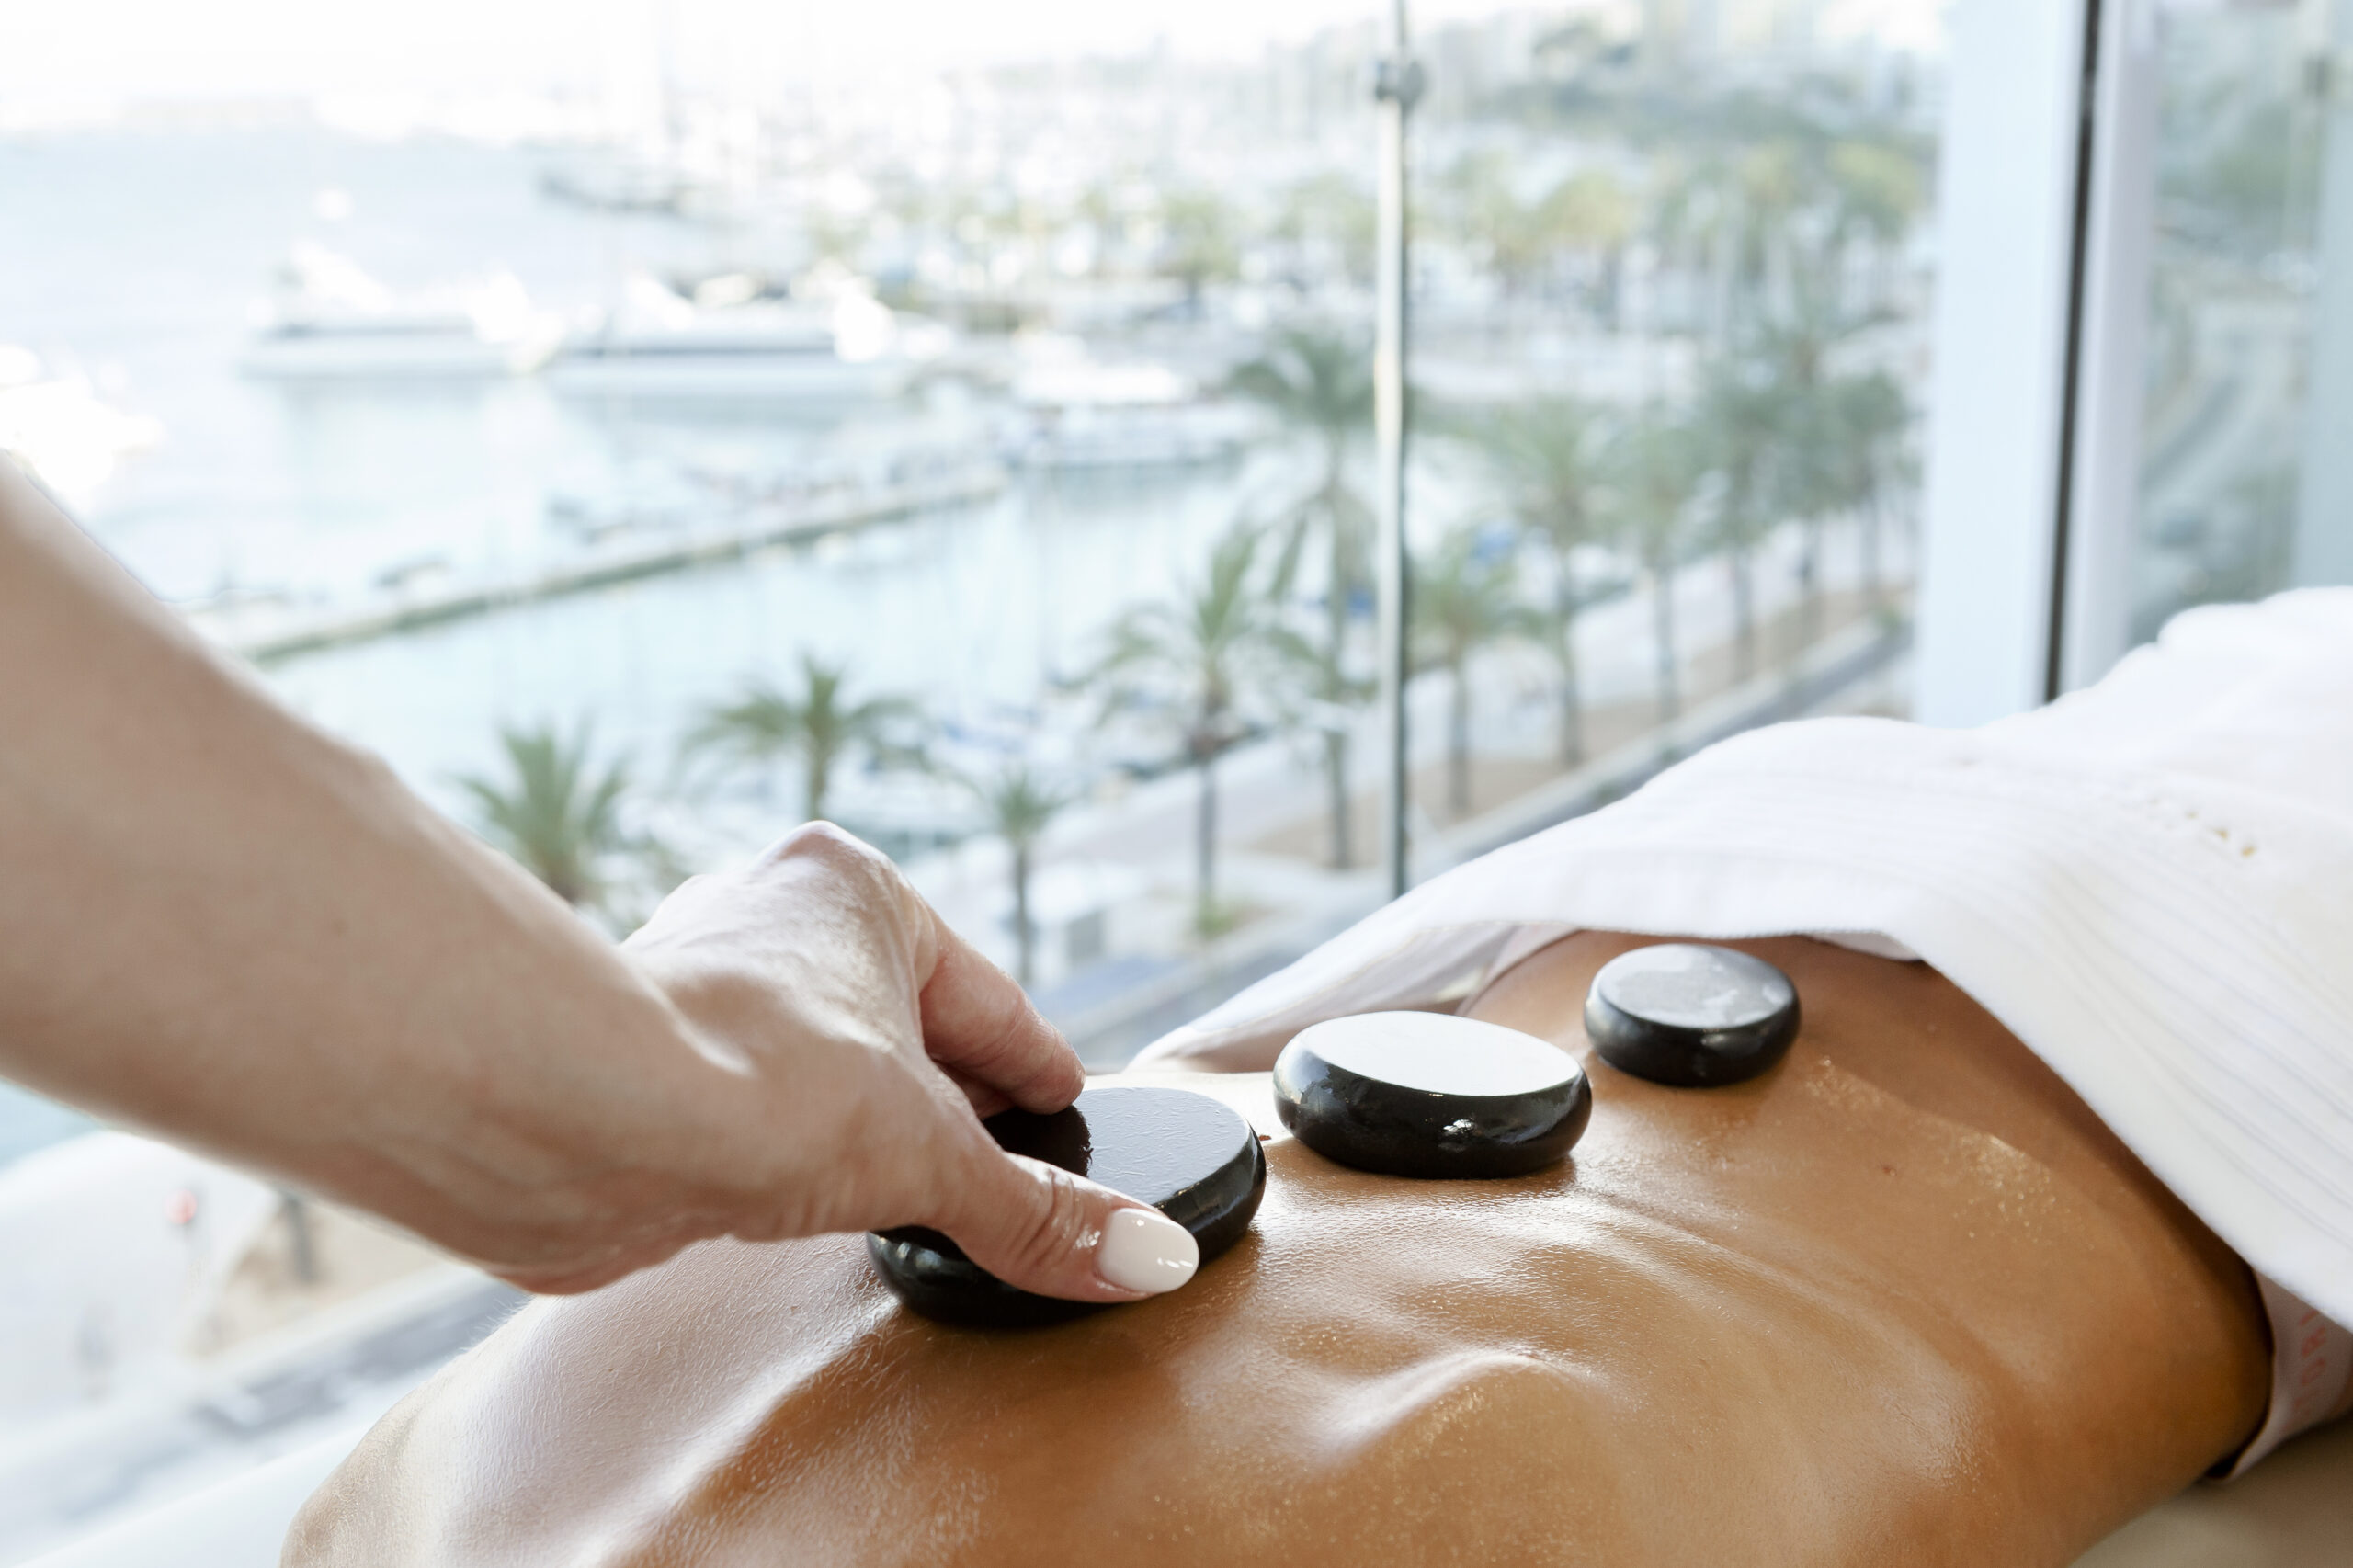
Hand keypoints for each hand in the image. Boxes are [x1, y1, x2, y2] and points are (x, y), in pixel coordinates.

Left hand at [0, 467, 1193, 1303]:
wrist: (569, 1115)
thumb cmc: (748, 1080)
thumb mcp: (928, 1154)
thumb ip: (1034, 1211)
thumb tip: (1146, 1260)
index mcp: (854, 888)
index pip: (983, 996)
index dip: (1034, 1066)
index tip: (1066, 1105)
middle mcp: (769, 914)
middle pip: (899, 1020)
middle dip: (949, 1089)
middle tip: (1006, 1155)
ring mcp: (697, 982)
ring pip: (815, 1056)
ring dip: (858, 1116)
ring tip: (907, 1180)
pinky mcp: (639, 1059)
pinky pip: (748, 1102)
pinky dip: (786, 1144)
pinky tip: (804, 1191)